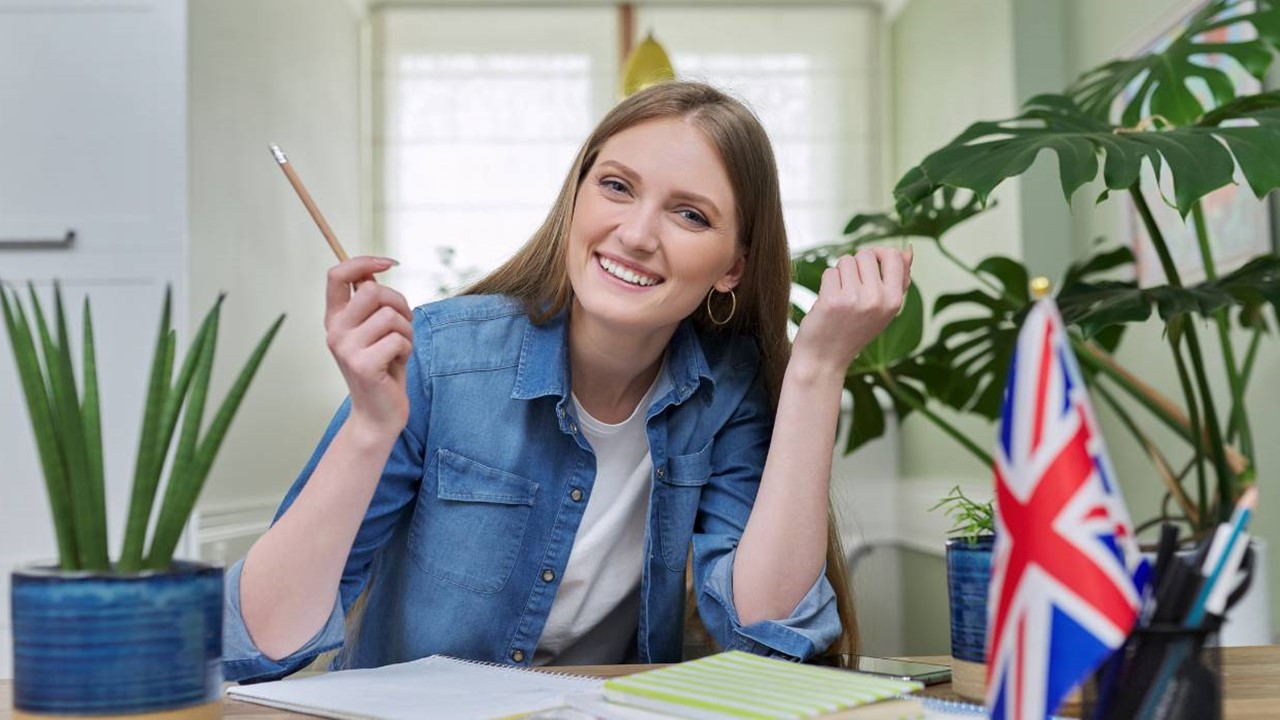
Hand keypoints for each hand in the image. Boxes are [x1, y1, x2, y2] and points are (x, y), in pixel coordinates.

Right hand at [325, 257, 413, 436]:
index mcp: (335, 318)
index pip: (337, 274)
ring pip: (390, 316)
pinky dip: (407, 351)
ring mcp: (346, 348)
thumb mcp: (375, 330)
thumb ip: (371, 303)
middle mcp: (335, 331)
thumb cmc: (383, 368)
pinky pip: (398, 340)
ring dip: (406, 332)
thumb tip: (372, 269)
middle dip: (399, 302)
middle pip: (372, 290)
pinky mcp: (363, 365)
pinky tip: (397, 364)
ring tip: (399, 349)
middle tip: (403, 323)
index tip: (389, 263)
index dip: (364, 261)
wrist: (378, 414)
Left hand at [792, 246, 912, 374]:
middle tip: (850, 288)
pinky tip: (828, 302)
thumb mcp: (883, 309)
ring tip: (840, 297)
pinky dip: (827, 284)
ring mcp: (855, 300)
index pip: (893, 256)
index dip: (878, 254)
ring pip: (845, 261)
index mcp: (894, 301)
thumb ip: (898, 280)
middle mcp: (877, 300)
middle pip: (866, 255)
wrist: (826, 359)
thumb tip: (907, 251)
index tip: (868, 265)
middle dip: (855, 265)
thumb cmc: (854, 331)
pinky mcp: (832, 300)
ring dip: (840, 274)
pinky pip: (830, 272)